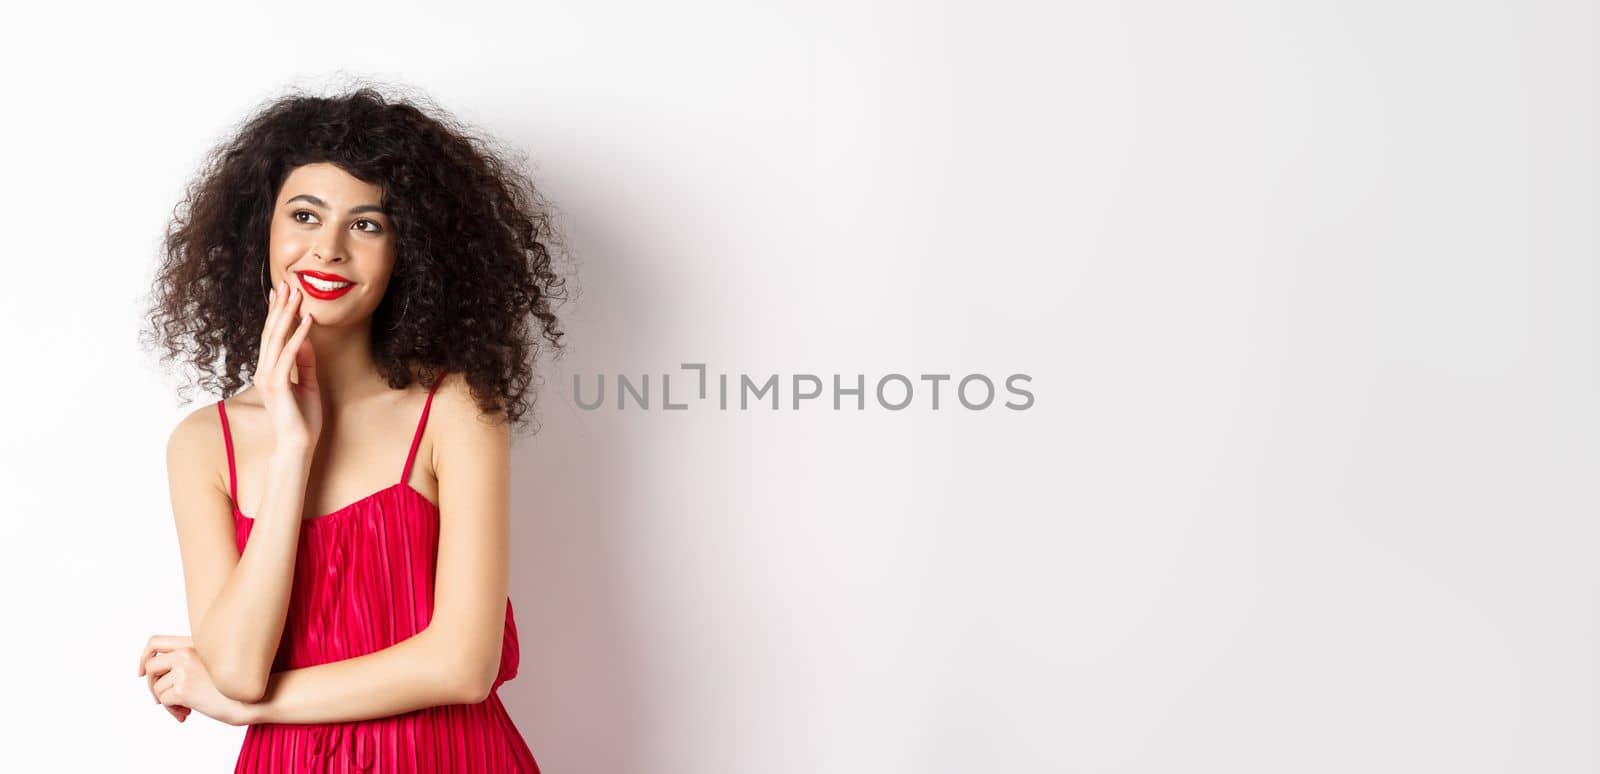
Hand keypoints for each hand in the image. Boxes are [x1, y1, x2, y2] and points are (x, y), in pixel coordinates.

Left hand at [138, 634, 252, 726]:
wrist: (251, 699)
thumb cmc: (234, 685)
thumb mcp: (212, 665)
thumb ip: (189, 663)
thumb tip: (159, 679)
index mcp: (193, 644)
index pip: (155, 642)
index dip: (143, 657)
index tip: (142, 672)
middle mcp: (186, 653)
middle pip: (151, 666)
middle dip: (152, 685)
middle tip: (161, 699)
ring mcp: (184, 670)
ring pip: (157, 688)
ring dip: (167, 703)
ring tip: (184, 709)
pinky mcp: (183, 688)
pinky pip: (164, 701)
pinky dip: (172, 711)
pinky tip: (187, 714)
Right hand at [257, 277, 321, 452]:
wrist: (298, 444)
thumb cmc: (303, 419)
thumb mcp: (308, 384)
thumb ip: (305, 363)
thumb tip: (306, 340)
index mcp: (270, 371)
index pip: (272, 337)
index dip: (276, 313)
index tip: (281, 293)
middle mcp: (265, 371)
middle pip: (271, 332)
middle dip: (280, 307)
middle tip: (287, 283)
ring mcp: (269, 378)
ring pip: (277, 339)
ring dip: (287, 315)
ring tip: (296, 295)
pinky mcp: (278, 385)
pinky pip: (289, 355)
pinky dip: (299, 337)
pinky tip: (307, 321)